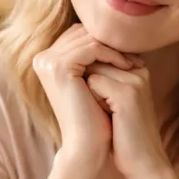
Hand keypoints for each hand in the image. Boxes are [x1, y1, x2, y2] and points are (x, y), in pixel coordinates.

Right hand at [32, 24, 141, 171]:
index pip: (78, 37)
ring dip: (115, 50)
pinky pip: (93, 48)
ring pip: (89, 39)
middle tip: (135, 56)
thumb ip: (91, 59)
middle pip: (82, 34)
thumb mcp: (90, 83)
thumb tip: (112, 34)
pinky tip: (128, 67)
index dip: (104, 43)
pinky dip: (113, 55)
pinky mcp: (59, 66)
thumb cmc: (92, 117)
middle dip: (110, 44)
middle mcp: (42, 58)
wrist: (85, 145)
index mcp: (46, 61)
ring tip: (134, 63)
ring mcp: (48, 61)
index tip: (129, 55)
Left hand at [85, 62, 170, 178]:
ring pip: (92, 71)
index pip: (100, 58)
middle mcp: (139, 70)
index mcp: (138, 70)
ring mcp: (135, 80)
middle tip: (109, 113)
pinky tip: (109, 118)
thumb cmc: (125, 136)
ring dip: (91, 94)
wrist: (144, 163)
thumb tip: (73, 66)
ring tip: (111, 115)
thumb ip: (102, 81)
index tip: (105, 107)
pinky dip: (93, 100)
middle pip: (95, 62)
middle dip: (90, 87)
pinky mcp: (127, 94)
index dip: (92, 84)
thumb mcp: (114, 102)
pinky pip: (93, 82)